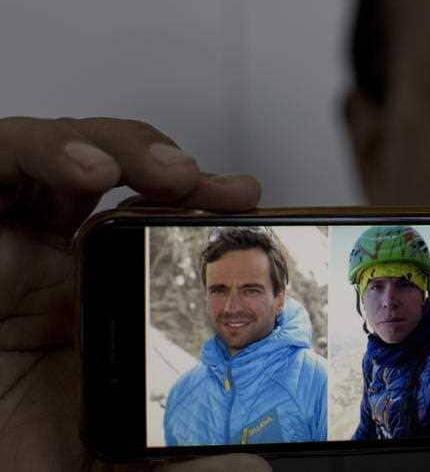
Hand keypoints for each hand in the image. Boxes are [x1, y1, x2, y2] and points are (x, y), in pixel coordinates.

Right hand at [0, 117, 264, 470]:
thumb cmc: (11, 444)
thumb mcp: (97, 463)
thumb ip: (169, 464)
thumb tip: (247, 470)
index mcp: (96, 293)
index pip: (155, 224)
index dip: (204, 206)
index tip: (247, 208)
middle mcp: (54, 254)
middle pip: (122, 177)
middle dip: (177, 169)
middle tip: (222, 190)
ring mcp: (12, 234)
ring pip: (70, 150)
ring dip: (127, 148)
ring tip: (171, 174)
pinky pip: (0, 156)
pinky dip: (45, 147)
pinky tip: (90, 171)